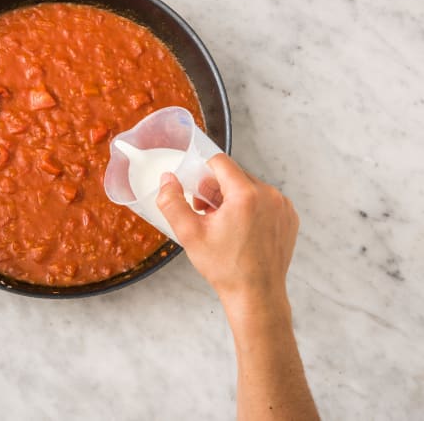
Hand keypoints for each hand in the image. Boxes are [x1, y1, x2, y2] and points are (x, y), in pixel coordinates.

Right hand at [158, 155, 317, 419]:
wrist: (256, 295)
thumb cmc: (225, 268)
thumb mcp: (189, 234)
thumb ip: (172, 201)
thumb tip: (168, 179)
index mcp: (245, 194)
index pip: (219, 162)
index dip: (202, 175)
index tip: (197, 195)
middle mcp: (269, 195)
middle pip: (234, 175)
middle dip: (216, 189)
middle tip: (206, 214)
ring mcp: (283, 206)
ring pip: (250, 187)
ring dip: (233, 199)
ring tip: (224, 225)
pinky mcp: (290, 217)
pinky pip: (265, 201)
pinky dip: (251, 209)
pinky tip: (242, 231)